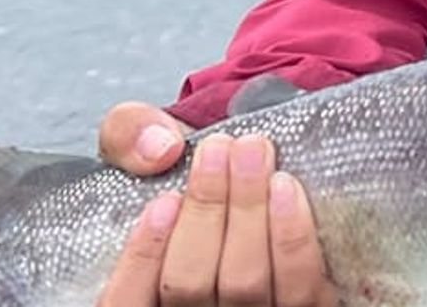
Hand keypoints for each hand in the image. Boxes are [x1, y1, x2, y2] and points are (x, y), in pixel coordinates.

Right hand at [93, 104, 336, 306]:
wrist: (244, 167)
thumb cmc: (187, 168)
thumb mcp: (142, 146)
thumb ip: (129, 136)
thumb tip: (159, 147)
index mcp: (144, 291)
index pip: (125, 301)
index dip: (141, 258)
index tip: (165, 200)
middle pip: (189, 286)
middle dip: (206, 214)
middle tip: (219, 148)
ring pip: (245, 286)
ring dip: (249, 215)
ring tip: (254, 152)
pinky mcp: (301, 306)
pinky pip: (301, 289)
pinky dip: (291, 238)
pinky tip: (286, 188)